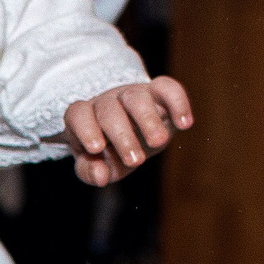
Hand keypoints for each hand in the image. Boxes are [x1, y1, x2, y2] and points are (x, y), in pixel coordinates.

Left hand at [63, 79, 192, 185]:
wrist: (132, 131)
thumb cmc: (109, 151)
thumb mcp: (97, 164)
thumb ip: (91, 171)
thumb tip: (100, 176)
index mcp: (85, 117)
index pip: (78, 114)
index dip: (85, 128)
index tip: (97, 148)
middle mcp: (107, 102)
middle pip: (109, 110)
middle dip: (122, 136)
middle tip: (136, 161)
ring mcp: (132, 94)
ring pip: (137, 98)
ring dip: (147, 120)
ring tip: (158, 142)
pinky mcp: (158, 91)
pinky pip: (167, 87)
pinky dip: (178, 102)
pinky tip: (185, 123)